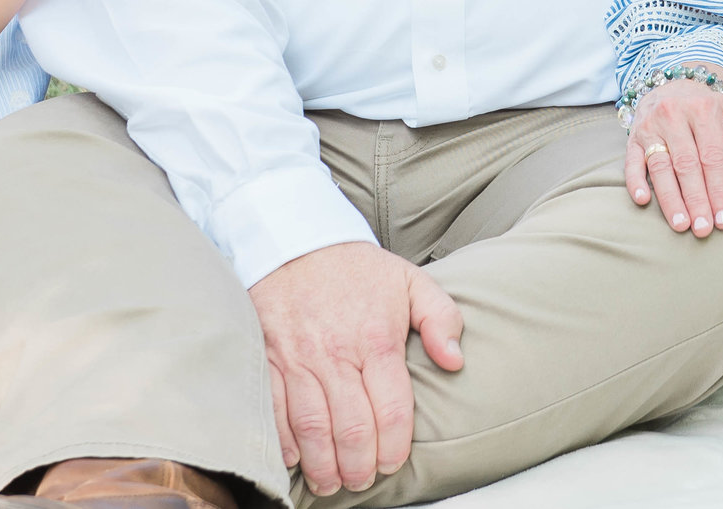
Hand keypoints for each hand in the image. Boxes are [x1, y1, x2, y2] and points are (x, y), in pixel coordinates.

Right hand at [250, 242, 465, 493]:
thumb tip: (456, 361)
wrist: (295, 241)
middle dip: (359, 466)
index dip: (394, 446)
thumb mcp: (411, 281)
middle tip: (361, 480)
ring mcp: (297, 359)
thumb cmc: (357, 270)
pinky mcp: (266, 360)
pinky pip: (273, 411)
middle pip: (351, 428)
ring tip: (331, 482)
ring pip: (311, 428)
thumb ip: (441, 319)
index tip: (393, 462)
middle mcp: (336, 354)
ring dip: (322, 464)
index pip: (391, 409)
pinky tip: (295, 459)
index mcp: (377, 339)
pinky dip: (283, 442)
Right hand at [624, 69, 722, 236]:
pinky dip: (635, 182)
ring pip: (660, 167)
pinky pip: (631, 162)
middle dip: (696, 200)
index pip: (713, 156)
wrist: (677, 86)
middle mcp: (674, 115)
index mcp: (702, 109)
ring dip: (670, 199)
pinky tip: (643, 201)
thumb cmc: (711, 108)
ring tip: (680, 225)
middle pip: (686, 165)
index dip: (719, 190)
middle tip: (703, 230)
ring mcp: (650, 126)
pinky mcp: (632, 137)